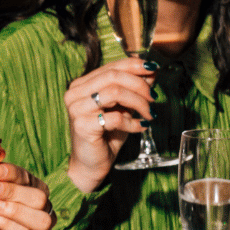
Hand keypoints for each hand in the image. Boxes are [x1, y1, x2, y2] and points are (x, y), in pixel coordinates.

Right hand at [64, 58, 155, 191]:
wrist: (91, 164)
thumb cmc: (106, 135)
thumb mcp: (123, 107)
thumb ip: (133, 89)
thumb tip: (151, 71)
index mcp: (82, 85)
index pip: (111, 66)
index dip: (135, 65)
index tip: (154, 70)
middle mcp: (75, 94)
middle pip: (113, 76)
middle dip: (139, 85)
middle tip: (154, 98)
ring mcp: (77, 109)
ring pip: (115, 93)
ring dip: (138, 103)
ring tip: (149, 114)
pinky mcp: (83, 126)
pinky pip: (116, 118)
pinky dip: (133, 123)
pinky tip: (140, 128)